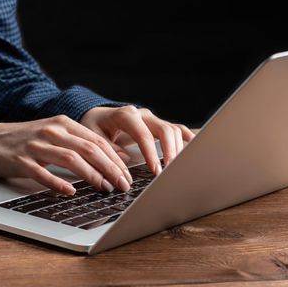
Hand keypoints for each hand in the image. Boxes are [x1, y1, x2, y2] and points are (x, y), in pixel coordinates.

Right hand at [0, 116, 133, 194]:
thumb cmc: (26, 139)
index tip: (128, 175)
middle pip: (89, 149)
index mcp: (63, 123)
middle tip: (123, 185)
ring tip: (105, 189)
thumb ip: (79, 143)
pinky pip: (42, 172)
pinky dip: (58, 183)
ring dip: (92, 176)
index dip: (115, 159)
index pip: (97, 140)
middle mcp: (52, 131)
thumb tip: (112, 159)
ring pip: (71, 159)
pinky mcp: (21, 160)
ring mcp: (36, 145)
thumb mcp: (54, 134)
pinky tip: (70, 192)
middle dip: (110, 168)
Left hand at [80, 106, 194, 174]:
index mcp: (125, 116)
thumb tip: (125, 161)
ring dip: (178, 149)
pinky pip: (177, 129)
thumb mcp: (93, 138)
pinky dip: (187, 138)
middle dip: (170, 152)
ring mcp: (152, 119)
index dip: (151, 153)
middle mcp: (142, 115)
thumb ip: (107, 149)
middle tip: (170, 171)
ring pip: (173, 130)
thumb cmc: (94, 127)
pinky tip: (194, 150)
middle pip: (165, 129)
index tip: (156, 171)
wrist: (97, 116)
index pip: (143, 134)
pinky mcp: (157, 125)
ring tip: (177, 168)